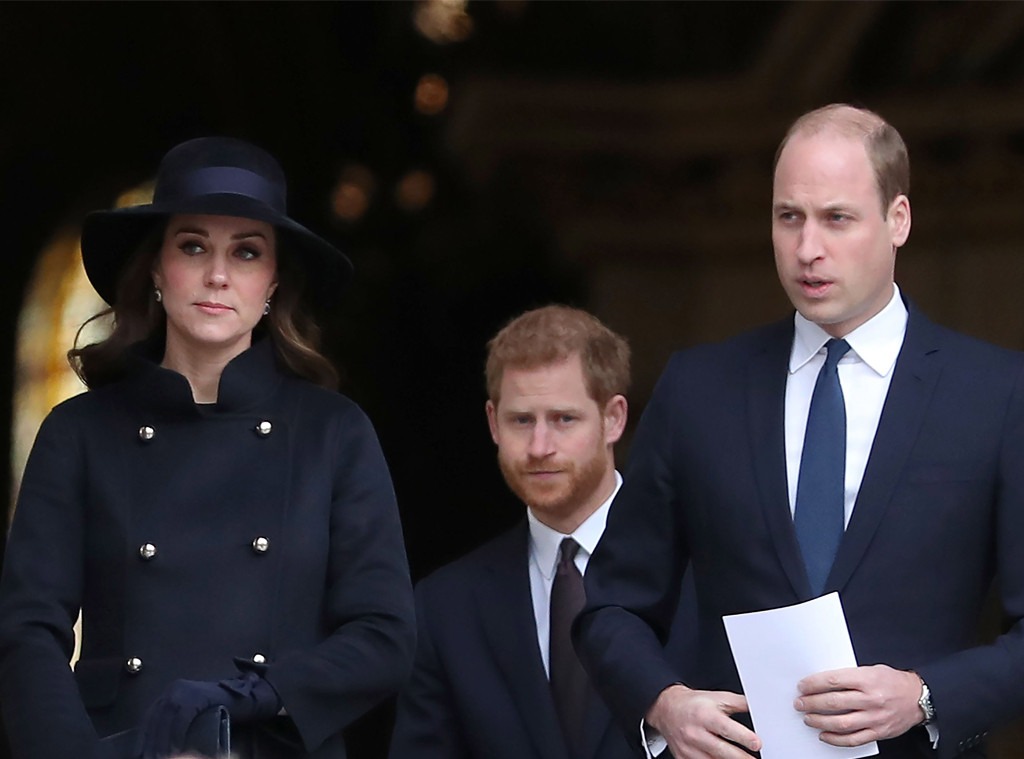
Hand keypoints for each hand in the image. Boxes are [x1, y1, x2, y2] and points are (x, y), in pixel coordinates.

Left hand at [138, 672, 279, 758]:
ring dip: (160, 743)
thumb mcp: (194, 718)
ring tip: (160, 758)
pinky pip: (180, 718)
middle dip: (150, 743)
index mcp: (172, 693)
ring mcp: (186, 690)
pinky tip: (174, 750)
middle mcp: (175, 688)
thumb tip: (155, 746)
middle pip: (154, 720)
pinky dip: (175, 735)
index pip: (150, 719)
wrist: (251, 699)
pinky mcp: (198, 695)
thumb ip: (177, 725)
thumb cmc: (224, 712)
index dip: (144, 740)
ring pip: (164, 719)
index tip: (141, 755)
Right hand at [646, 683, 760, 758]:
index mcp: (705, 715)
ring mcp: (688, 748)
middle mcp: (695, 732)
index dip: (743, 737)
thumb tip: (759, 708)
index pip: (726, 728)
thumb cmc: (695, 704)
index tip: (756, 743)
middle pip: (722, 751)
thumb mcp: (717, 698)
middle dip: (741, 757)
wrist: (667, 709)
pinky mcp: (683, 758)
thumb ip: (739, 703)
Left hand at [795, 665, 922, 746]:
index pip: (833, 681)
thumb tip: (822, 681)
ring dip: (819, 721)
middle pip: (833, 702)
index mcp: (867, 679)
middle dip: (811, 702)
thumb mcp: (871, 670)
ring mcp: (874, 717)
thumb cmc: (892, 681)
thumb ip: (849, 676)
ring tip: (808, 718)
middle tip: (799, 703)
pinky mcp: (878, 732)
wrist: (918, 698)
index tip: (802, 686)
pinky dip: (836, 739)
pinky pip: (853, 739)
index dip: (813, 684)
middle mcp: (871, 699)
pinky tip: (824, 735)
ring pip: (840, 723)